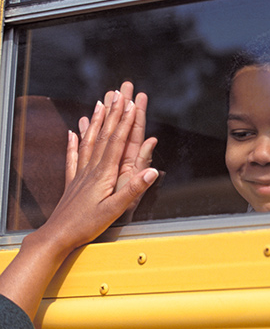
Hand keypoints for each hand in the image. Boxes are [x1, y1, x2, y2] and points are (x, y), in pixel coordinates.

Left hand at [0, 82, 158, 318]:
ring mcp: (80, 174)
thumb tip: (153, 170)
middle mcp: (91, 169)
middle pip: (104, 135)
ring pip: (90, 141)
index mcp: (104, 174)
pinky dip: (74, 142)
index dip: (125, 121)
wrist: (58, 236)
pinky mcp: (73, 182)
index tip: (131, 103)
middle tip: (118, 92)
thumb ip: (134, 189)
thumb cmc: (86, 225)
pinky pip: (74, 157)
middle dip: (113, 112)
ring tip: (99, 103)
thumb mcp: (115, 210)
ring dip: (96, 121)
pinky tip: (72, 132)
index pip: (117, 141)